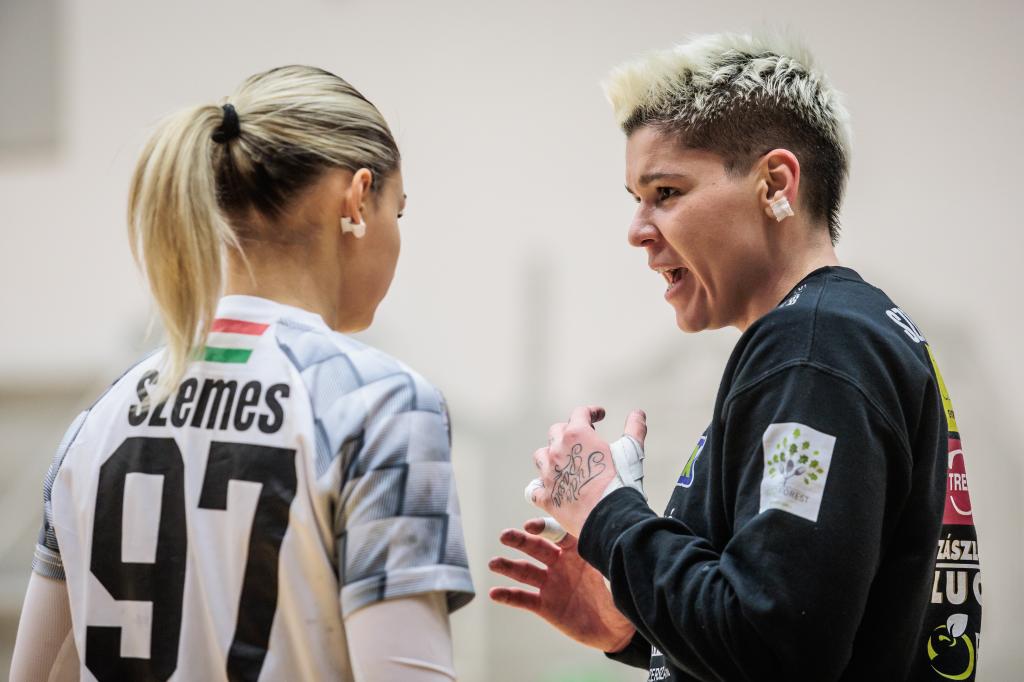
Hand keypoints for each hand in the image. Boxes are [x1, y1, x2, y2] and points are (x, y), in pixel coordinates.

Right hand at [488, 518, 635, 651]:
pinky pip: (523, 599)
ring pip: (525, 571)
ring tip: (494, 563)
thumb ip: (603, 559)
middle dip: (519, 540)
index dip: (543, 527)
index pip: (557, 532)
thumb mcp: (614, 573)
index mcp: (578, 549)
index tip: (530, 526)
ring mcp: (551, 584)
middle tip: (505, 536)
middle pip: (536, 547)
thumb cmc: (622, 594)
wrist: (621, 630)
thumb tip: (600, 546)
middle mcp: (561, 563)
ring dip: (508, 566)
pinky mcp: (545, 606)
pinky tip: (494, 593)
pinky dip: (508, 596)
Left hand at [526, 406, 646, 537]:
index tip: (599, 416)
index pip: (579, 413)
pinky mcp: (545, 497)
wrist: (610, 517)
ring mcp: (548, 474)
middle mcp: (557, 451)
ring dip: (551, 456)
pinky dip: (541, 488)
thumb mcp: (632, 451)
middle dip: (569, 432)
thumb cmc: (621, 482)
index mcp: (576, 435)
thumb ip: (634, 429)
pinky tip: (549, 489)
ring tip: (563, 462)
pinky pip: (534, 489)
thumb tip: (638, 413)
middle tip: (583, 440)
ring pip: (541, 457)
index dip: (591, 412)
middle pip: (556, 432)